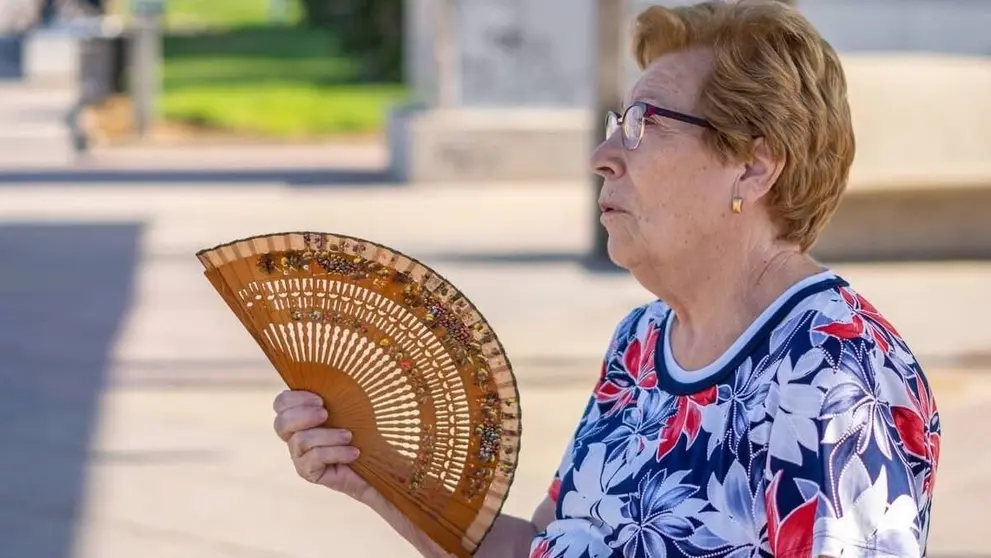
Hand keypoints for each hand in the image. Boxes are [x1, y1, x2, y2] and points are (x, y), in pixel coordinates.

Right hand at [272, 389, 374, 504]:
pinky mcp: (309, 472)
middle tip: (325, 414)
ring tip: (349, 436)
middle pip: (281, 423)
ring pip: (301, 441)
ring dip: (328, 435)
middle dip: (303, 415)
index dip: (294, 399)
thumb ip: (337, 391)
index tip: (320, 399)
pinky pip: (315, 458)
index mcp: (300, 414)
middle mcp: (294, 435)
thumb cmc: (365, 429)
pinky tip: (354, 452)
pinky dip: (337, 452)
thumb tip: (335, 366)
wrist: (379, 463)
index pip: (281, 403)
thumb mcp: (351, 406)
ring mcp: (300, 456)